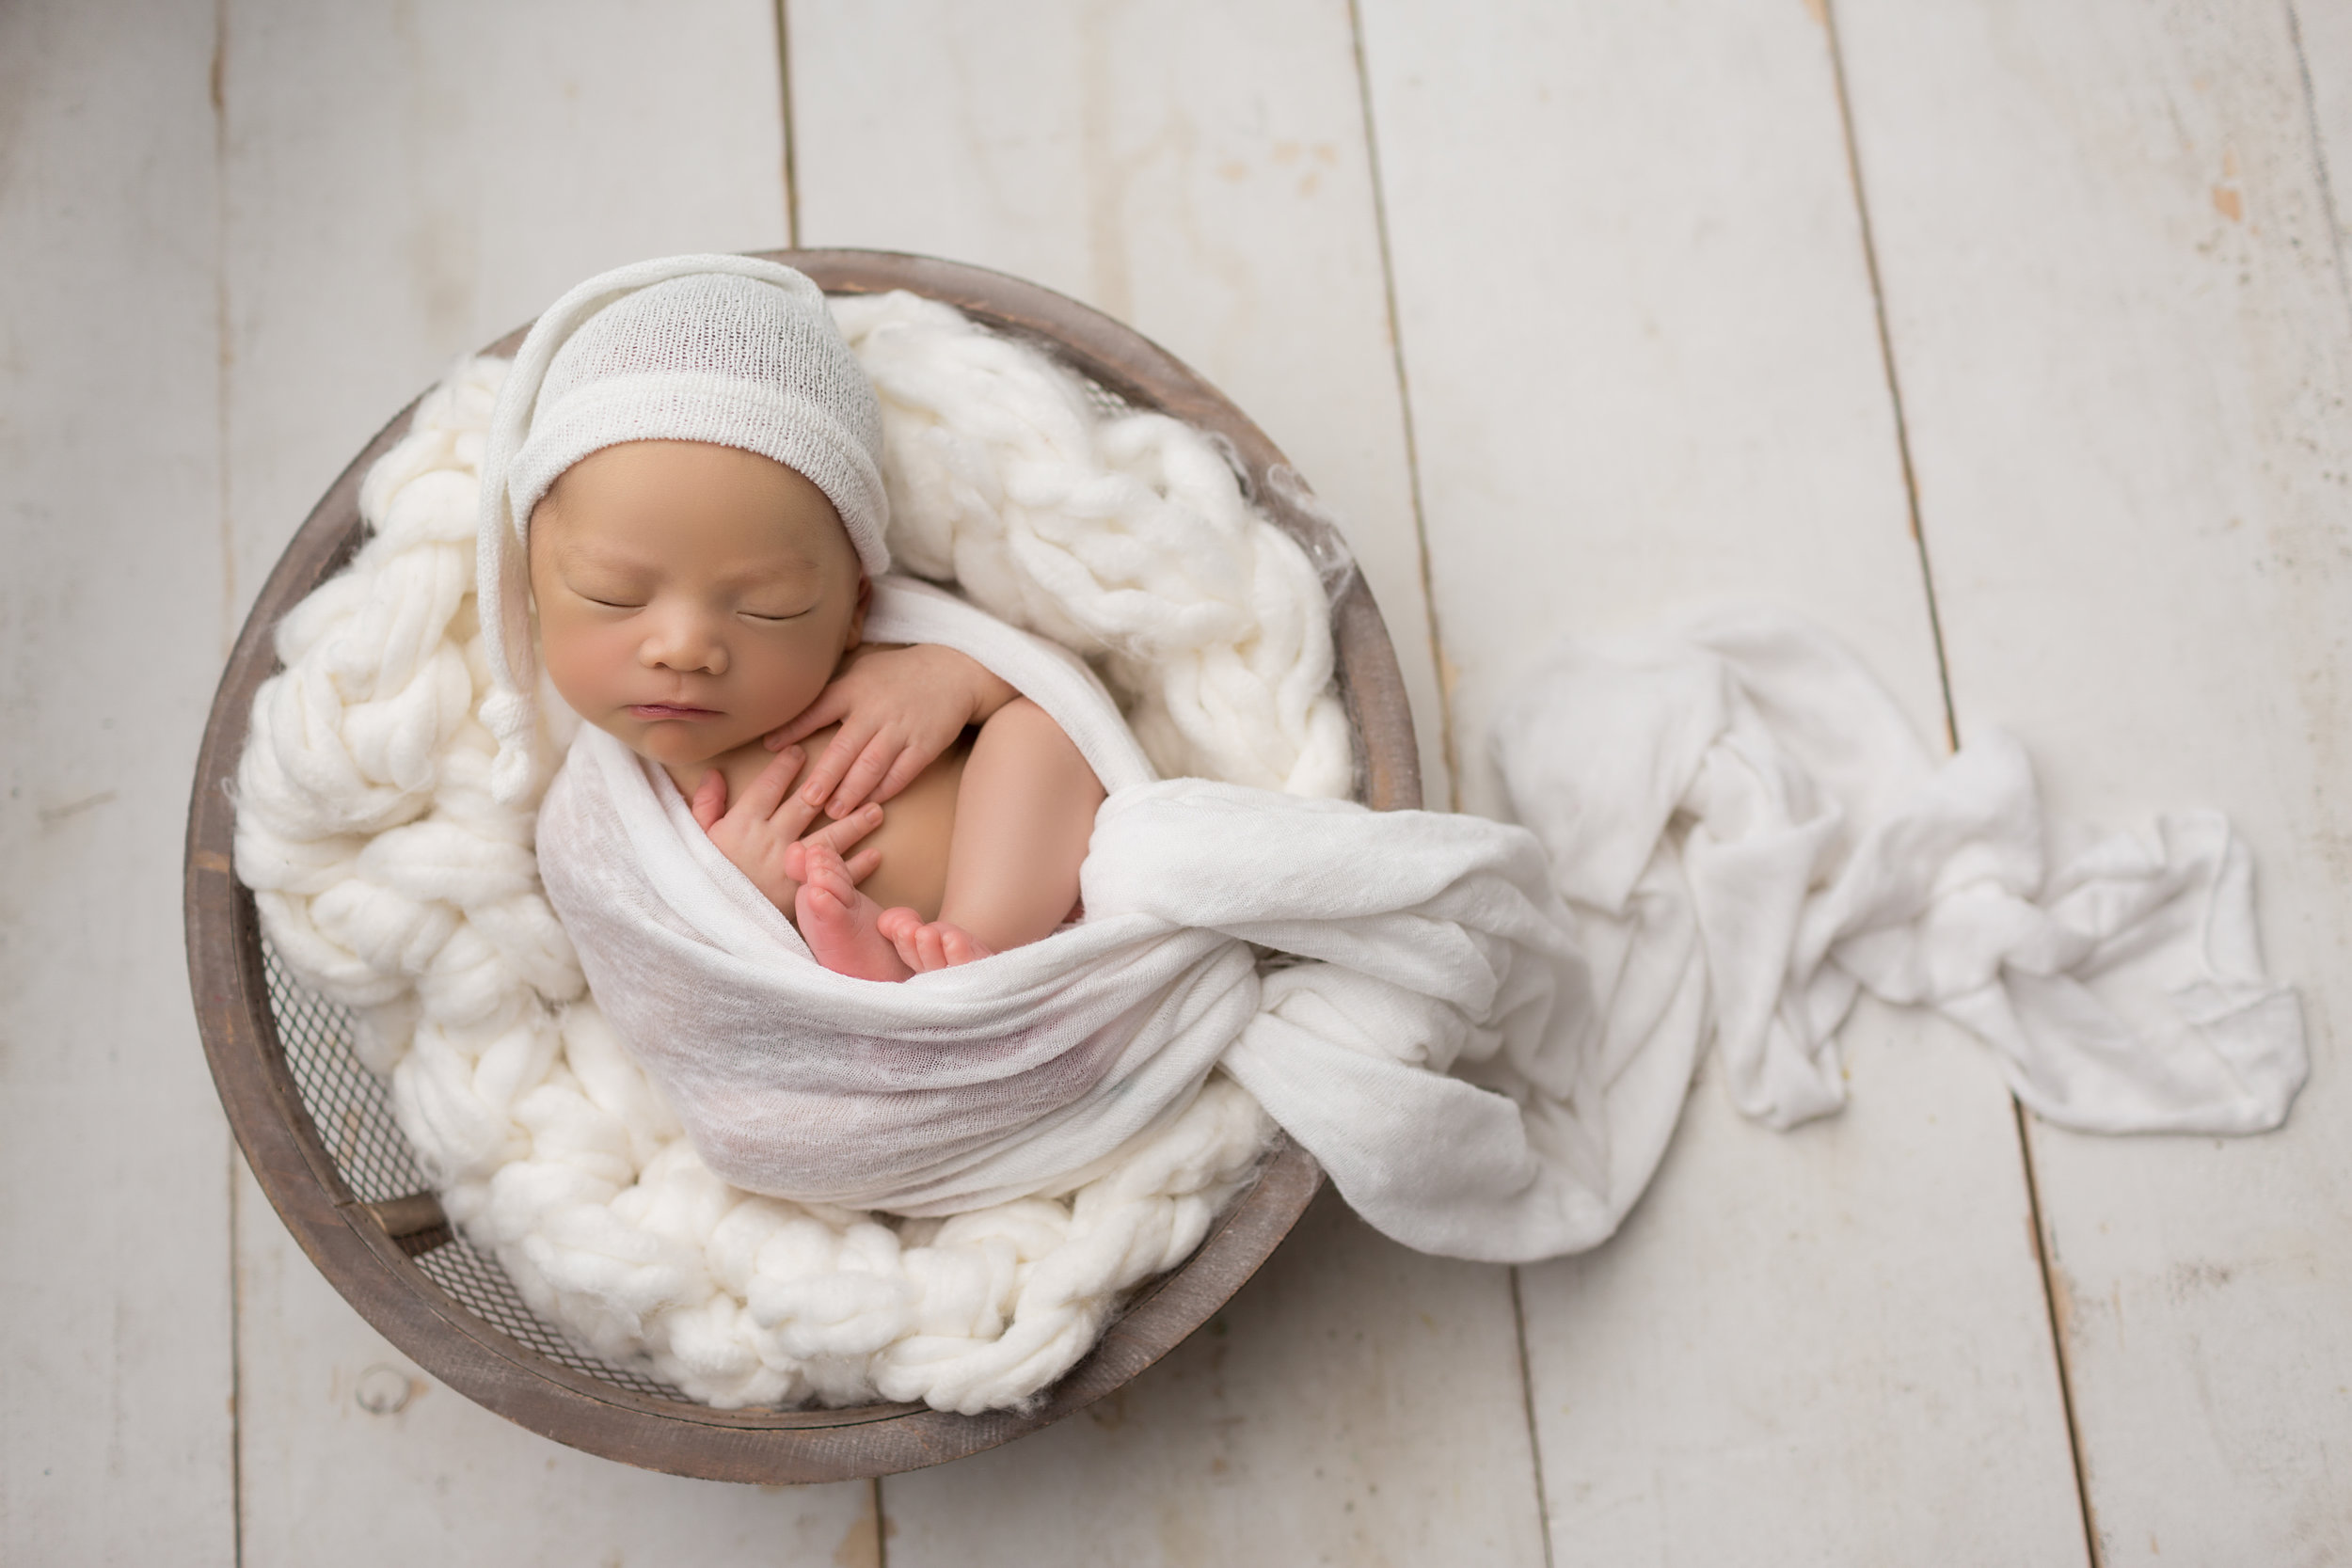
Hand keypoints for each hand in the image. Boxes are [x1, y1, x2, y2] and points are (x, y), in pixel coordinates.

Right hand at [691, 745, 883, 910]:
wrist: (707, 925)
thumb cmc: (700, 879)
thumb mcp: (696, 839)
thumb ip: (706, 805)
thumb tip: (714, 773)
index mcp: (743, 823)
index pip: (770, 785)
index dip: (786, 766)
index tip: (801, 751)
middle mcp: (771, 839)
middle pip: (808, 805)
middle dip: (832, 784)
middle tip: (856, 769)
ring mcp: (790, 866)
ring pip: (829, 837)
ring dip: (855, 823)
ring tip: (877, 810)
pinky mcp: (801, 893)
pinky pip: (835, 877)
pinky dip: (857, 867)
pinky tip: (875, 855)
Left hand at [764, 643, 1017, 815]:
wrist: (954, 670)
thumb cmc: (900, 673)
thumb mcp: (863, 670)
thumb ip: (834, 691)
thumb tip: (793, 710)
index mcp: (855, 688)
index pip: (818, 709)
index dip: (793, 729)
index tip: (770, 747)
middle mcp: (876, 709)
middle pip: (845, 747)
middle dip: (824, 776)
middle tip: (806, 800)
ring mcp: (902, 728)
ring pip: (872, 765)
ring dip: (852, 791)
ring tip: (834, 810)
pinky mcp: (925, 745)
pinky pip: (902, 772)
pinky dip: (886, 789)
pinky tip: (871, 803)